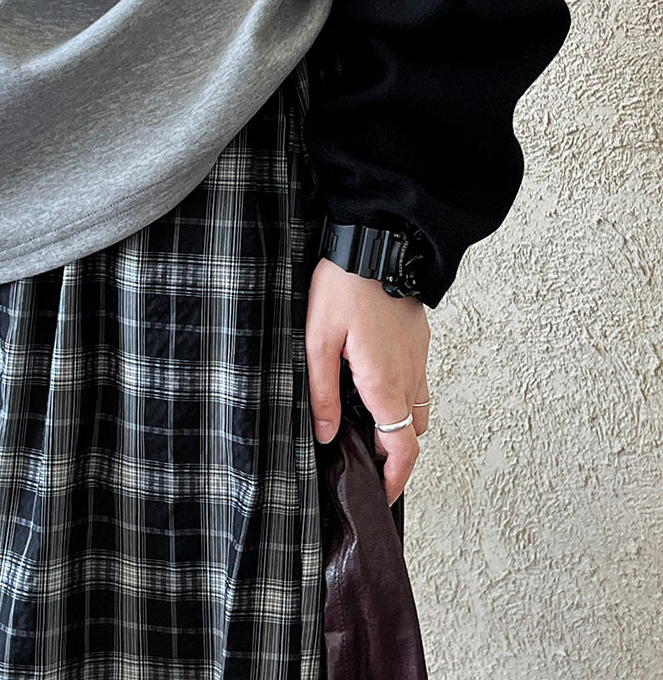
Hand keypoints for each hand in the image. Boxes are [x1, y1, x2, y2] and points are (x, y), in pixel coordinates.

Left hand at [305, 255, 430, 505]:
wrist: (377, 243)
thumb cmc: (344, 286)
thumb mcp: (318, 340)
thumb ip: (322, 392)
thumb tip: (327, 434)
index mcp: (384, 382)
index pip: (402, 447)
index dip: (396, 478)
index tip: (383, 494)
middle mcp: (409, 373)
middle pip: (414, 433)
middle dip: (396, 456)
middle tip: (369, 463)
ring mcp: (418, 356)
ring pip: (419, 407)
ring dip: (401, 426)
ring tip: (370, 428)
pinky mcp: (418, 339)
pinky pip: (418, 380)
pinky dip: (404, 398)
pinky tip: (376, 387)